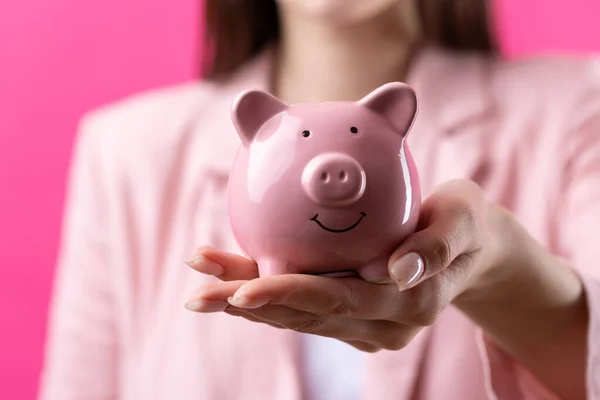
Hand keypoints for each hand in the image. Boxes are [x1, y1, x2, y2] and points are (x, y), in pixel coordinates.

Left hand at [184, 179, 500, 351]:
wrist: (472, 248)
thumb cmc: (466, 223)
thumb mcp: (464, 219)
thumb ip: (437, 244)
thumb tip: (396, 269)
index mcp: (406, 303)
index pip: (335, 300)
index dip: (285, 294)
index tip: (240, 289)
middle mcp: (381, 325)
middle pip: (303, 314)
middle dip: (247, 302)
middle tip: (197, 291)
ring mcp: (365, 326)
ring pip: (296, 315)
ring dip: (246, 300)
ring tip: (200, 280)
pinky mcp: (352, 317)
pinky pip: (303, 308)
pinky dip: (266, 293)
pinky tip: (232, 278)